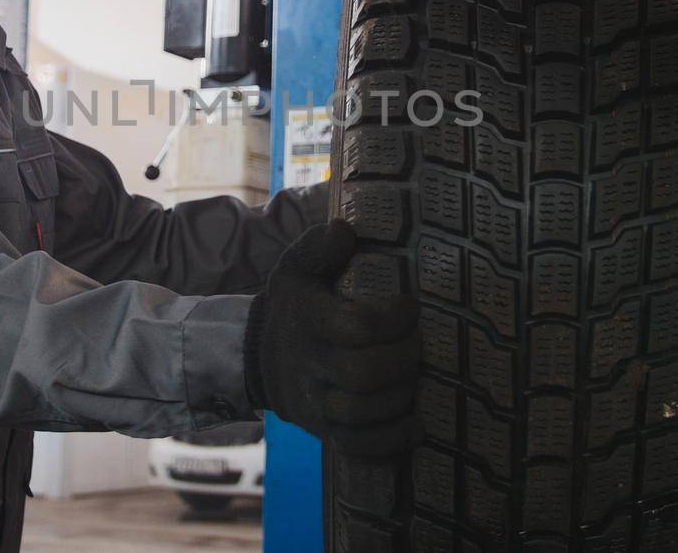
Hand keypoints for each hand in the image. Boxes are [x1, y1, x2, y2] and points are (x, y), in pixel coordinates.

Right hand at [243, 219, 419, 456]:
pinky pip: (357, 447)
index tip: (409, 306)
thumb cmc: (294, 306)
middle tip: (418, 343)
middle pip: (363, 373)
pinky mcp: (325, 431)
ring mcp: (317, 402)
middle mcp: (311, 365)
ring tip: (416, 378)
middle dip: (403, 358)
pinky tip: (415, 426)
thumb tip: (344, 231)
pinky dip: (390, 440)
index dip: (392, 318)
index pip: (356, 326)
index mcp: (308, 320)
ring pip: (362, 412)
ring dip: (400, 397)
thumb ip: (319, 246)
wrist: (259, 358)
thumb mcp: (296, 268)